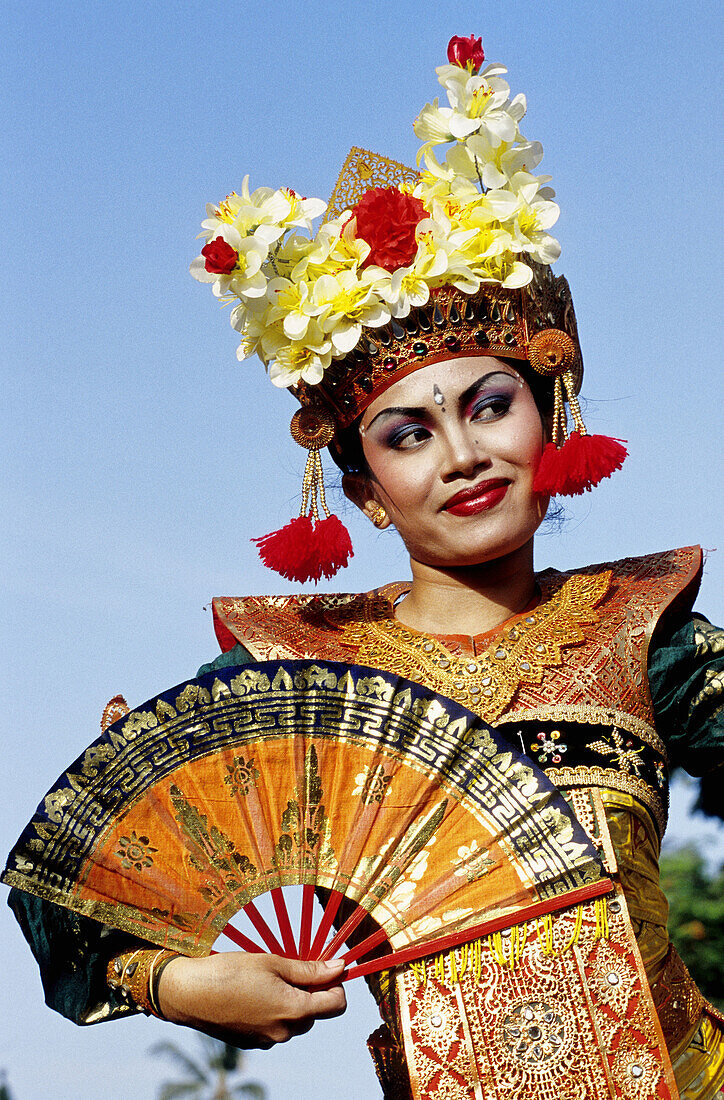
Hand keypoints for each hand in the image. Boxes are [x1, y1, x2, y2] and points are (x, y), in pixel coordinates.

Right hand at [157, 951, 346, 1048]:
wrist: (189, 993)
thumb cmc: (231, 971)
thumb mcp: (274, 962)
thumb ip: (310, 969)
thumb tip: (340, 967)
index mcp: (293, 1011)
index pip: (336, 1005)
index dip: (337, 984)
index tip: (328, 966)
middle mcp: (284, 1032)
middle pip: (315, 1013)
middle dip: (311, 991)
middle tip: (292, 966)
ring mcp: (267, 1041)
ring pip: (295, 1021)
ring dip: (292, 1001)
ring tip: (269, 978)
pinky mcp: (252, 1043)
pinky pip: (275, 1027)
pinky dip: (274, 1011)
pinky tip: (255, 993)